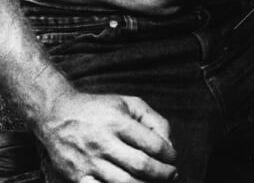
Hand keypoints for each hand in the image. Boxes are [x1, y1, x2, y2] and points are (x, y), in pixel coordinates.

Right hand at [38, 89, 177, 181]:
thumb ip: (151, 119)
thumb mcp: (127, 103)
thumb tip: (168, 142)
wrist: (57, 116)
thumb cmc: (98, 109)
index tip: (173, 157)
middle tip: (171, 174)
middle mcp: (103, 142)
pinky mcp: (77, 177)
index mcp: (117, 121)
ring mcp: (89, 162)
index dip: (168, 153)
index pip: (152, 143)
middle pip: (140, 165)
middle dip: (161, 173)